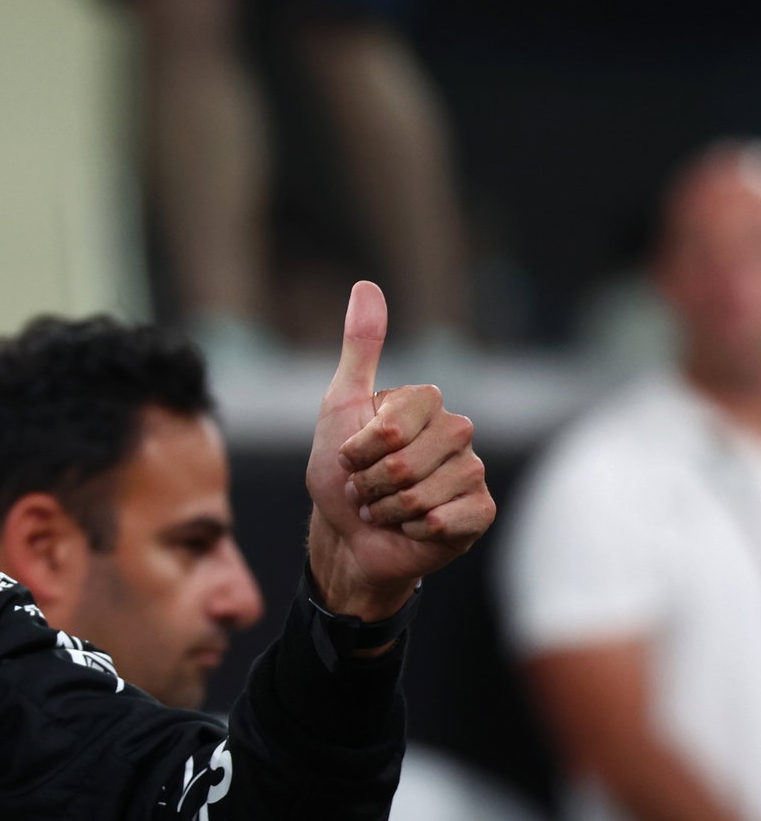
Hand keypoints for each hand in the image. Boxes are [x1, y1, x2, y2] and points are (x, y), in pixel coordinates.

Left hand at [305, 281, 494, 618]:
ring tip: (383, 509)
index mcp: (425, 404)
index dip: (361, 448)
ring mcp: (472, 471)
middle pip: (407, 462)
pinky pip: (448, 520)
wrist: (348, 536)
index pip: (393, 425)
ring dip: (387, 510)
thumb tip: (366, 285)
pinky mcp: (480, 511)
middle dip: (370, 484)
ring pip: (424, 493)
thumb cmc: (339, 473)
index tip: (351, 456)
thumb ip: (359, 349)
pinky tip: (411, 528)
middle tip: (366, 489)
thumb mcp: (339, 407)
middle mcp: (456, 431)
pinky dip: (415, 530)